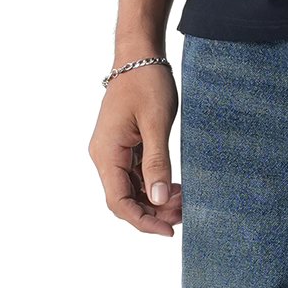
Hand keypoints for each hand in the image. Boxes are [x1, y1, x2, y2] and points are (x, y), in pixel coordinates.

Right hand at [90, 62, 183, 235]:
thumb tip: (157, 198)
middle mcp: (104, 155)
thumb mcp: (156, 123)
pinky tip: (174, 188)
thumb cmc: (146, 83)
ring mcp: (113, 152)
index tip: (168, 230)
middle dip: (152, 212)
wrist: (139, 56)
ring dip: (154, 200)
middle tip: (183, 214)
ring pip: (130, 189)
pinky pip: (135, 176)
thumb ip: (157, 162)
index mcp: (107, 152)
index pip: (119, 201)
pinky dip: (153, 185)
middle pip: (123, 199)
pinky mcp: (123, 147)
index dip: (142, 221)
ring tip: (182, 202)